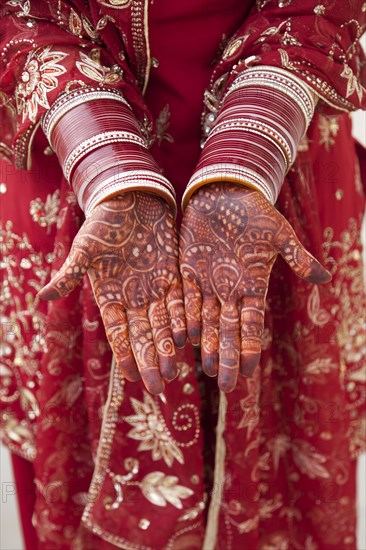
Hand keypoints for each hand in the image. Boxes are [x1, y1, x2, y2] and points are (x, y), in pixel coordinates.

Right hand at [39, 193, 185, 393]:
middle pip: (142, 335)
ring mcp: (155, 288)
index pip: (118, 333)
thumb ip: (69, 274)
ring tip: (175, 371)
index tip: (131, 378)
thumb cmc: (103, 223)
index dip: (125, 355)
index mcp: (110, 296)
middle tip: (158, 386)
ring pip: (162, 324)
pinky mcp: (173, 275)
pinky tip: (189, 338)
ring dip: (167, 347)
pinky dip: (183, 319)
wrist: (130, 198)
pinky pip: (179, 302)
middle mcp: (134, 298)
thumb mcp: (85, 248)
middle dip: (149, 360)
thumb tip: (41, 297)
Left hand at [179, 182, 330, 392]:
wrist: (224, 193)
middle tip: (224, 385)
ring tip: (203, 368)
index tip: (250, 372)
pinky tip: (182, 338)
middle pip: (227, 329)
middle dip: (227, 356)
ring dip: (205, 344)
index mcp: (253, 285)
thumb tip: (326, 279)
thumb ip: (297, 256)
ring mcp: (208, 282)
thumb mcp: (278, 233)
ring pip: (204, 320)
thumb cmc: (255, 212)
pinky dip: (183, 318)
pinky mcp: (187, 271)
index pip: (252, 324)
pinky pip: (184, 299)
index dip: (250, 346)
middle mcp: (229, 290)